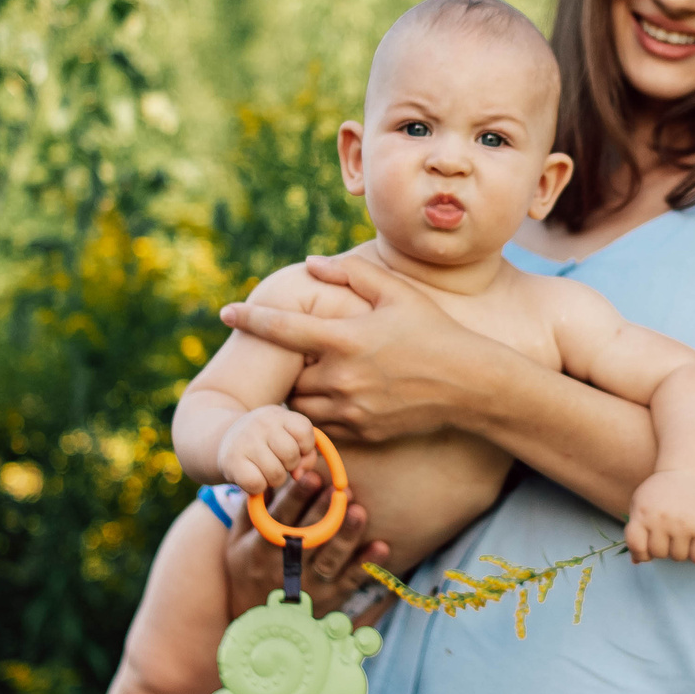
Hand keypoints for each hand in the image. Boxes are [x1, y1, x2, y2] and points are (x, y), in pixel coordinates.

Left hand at [218, 254, 494, 443]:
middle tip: (291, 352)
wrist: (469, 385)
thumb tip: (311, 263)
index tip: (225, 313)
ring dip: (297, 390)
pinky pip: (322, 425)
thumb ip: (351, 273)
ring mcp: (350, 409)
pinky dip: (318, 412)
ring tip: (311, 374)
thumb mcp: (397, 292)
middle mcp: (341, 378)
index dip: (250, 319)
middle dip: (283, 364)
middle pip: (287, 374)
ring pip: (299, 404)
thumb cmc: (434, 331)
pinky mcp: (361, 431)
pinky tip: (334, 396)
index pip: (282, 329)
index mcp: (346, 339)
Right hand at [219, 404, 315, 495]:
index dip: (304, 447)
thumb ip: (306, 454)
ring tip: (265, 470)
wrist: (223, 439)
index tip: (294, 449)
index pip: (304, 431)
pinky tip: (253, 477)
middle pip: (291, 455)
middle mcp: (261, 423)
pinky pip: (257, 484)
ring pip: (276, 474)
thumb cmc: (265, 442)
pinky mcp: (231, 461)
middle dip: (289, 466)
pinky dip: (258, 487)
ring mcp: (244, 440)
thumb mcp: (287, 438)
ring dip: (274, 479)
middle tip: (277, 462)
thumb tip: (298, 474)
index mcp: (278, 414)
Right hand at [223, 466, 391, 619]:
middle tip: (341, 488)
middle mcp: (283, 568)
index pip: (279, 520)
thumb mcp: (237, 544)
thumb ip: (251, 512)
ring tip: (359, 511)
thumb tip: (266, 479)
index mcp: (261, 550)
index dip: (295, 498)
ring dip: (346, 536)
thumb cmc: (247, 574)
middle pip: (307, 537)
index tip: (312, 476)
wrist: (258, 627)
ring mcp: (308, 586)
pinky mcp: (328, 600)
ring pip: (329, 559)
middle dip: (324, 512)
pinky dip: (366, 564)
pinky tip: (381, 546)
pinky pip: (350, 581)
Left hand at [625, 469, 694, 564]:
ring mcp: (684, 524)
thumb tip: (636, 561)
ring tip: (682, 532)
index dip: (640, 551)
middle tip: (668, 533)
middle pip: (658, 553)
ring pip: (678, 557)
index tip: (647, 545)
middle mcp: (662, 519)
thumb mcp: (641, 506)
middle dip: (662, 547)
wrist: (688, 474)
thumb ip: (636, 532)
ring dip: (680, 549)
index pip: (636, 546)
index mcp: (643, 513)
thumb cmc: (661, 494)